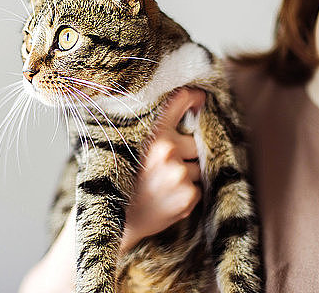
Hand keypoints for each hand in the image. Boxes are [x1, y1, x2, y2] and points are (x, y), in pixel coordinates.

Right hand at [120, 89, 205, 252]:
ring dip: (187, 176)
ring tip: (162, 185)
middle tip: (165, 166)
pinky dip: (187, 194)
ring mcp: (179, 173)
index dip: (194, 98)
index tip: (199, 101)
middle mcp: (167, 149)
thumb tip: (180, 108)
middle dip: (187, 153)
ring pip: (199, 167)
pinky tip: (167, 198)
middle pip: (196, 142)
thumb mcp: (128, 147)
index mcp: (152, 133)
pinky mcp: (189, 195)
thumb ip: (152, 131)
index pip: (180, 100)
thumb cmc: (123, 179)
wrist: (118, 220)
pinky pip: (199, 188)